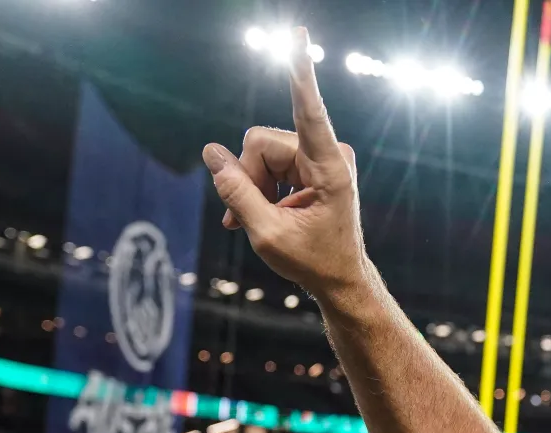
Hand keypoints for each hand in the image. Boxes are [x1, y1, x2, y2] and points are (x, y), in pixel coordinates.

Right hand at [203, 28, 366, 295]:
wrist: (341, 278)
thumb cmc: (313, 261)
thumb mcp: (266, 234)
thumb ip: (235, 192)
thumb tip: (210, 151)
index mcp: (329, 168)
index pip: (308, 111)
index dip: (299, 73)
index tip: (298, 36)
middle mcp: (329, 153)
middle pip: (261, 142)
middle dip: (247, 177)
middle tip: (245, 217)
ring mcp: (321, 155)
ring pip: (260, 151)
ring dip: (252, 185)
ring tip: (259, 219)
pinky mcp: (312, 161)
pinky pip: (268, 160)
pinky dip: (258, 186)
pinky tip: (257, 213)